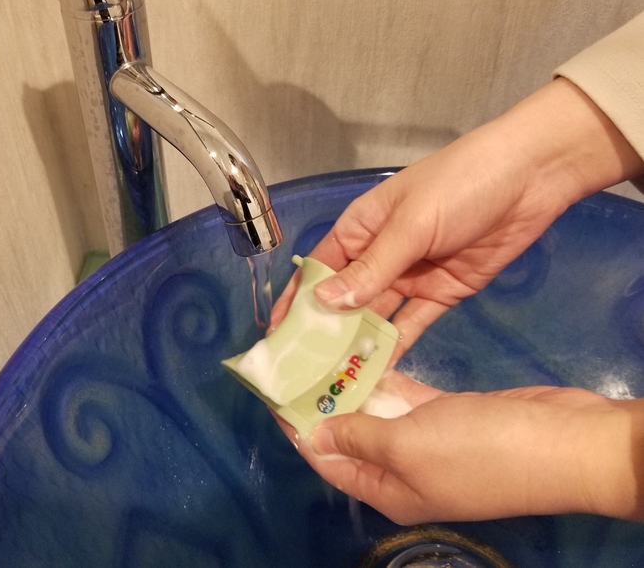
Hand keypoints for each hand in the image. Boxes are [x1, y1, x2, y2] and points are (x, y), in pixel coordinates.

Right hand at [270, 79, 642, 359]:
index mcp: (361, 230)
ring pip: (376, 317)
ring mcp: (411, 277)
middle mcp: (380, 257)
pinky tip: (379, 371)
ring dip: (359, 345)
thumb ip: (372, 267)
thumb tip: (325, 302)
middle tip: (306, 372)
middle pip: (345, 300)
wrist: (531, 177)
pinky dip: (397, 346)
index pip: (319, 270)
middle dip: (326, 333)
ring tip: (337, 380)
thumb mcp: (411, 223)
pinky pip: (412, 324)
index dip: (298, 302)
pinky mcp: (442, 293)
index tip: (278, 338)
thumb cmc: (460, 185)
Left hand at [276, 371, 643, 523]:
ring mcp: (426, 441)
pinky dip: (388, 377)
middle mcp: (400, 469)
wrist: (560, 441)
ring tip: (326, 347)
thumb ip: (357, 438)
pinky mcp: (448, 415)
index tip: (276, 390)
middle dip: (325, 401)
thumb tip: (314, 436)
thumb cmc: (475, 450)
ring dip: (355, 384)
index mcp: (384, 489)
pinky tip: (367, 350)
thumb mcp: (406, 447)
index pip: (325, 459)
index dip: (298, 427)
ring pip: (378, 411)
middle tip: (300, 358)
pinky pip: (406, 395)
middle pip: (349, 434)